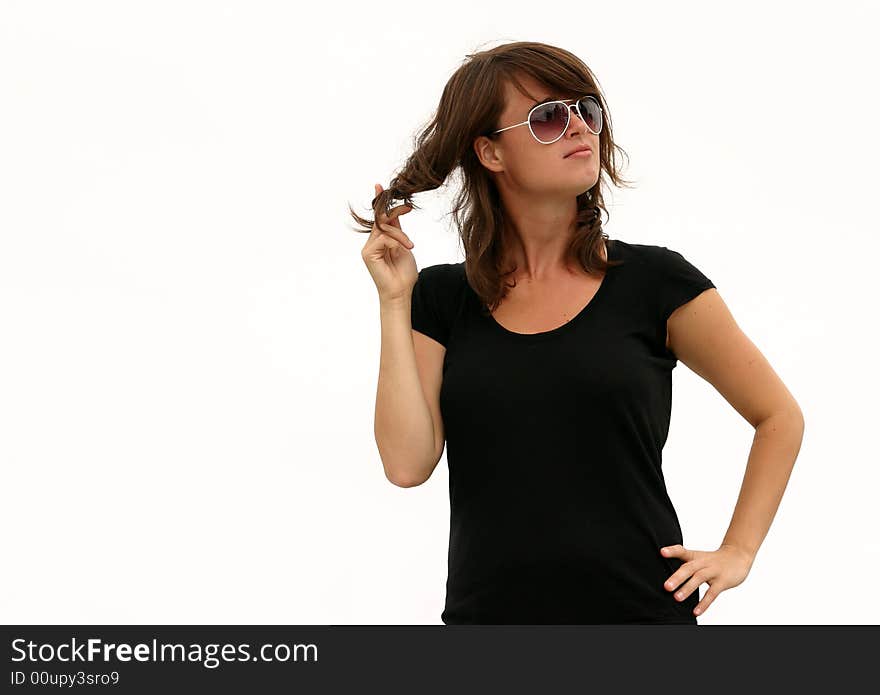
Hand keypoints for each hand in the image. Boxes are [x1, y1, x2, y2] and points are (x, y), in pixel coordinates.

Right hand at [361, 183, 415, 301]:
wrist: (401, 293)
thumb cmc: (403, 274)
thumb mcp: (404, 247)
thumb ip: (398, 231)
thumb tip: (397, 214)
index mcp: (380, 240)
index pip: (379, 218)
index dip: (380, 202)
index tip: (380, 186)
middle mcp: (372, 242)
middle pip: (382, 220)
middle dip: (395, 211)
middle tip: (408, 207)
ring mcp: (368, 248)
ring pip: (384, 229)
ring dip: (401, 235)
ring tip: (410, 247)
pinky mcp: (368, 253)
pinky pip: (383, 238)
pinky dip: (396, 241)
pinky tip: (404, 250)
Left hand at [660, 543, 753, 616]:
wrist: (738, 556)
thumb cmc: (713, 559)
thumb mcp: (698, 557)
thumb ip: (683, 563)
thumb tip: (665, 573)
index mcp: (695, 556)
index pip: (682, 551)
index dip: (672, 551)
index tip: (662, 552)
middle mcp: (703, 562)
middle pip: (689, 567)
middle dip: (677, 577)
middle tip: (666, 586)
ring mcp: (713, 571)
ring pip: (699, 578)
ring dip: (688, 588)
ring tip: (677, 598)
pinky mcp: (723, 581)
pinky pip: (713, 593)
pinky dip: (704, 603)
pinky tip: (696, 611)